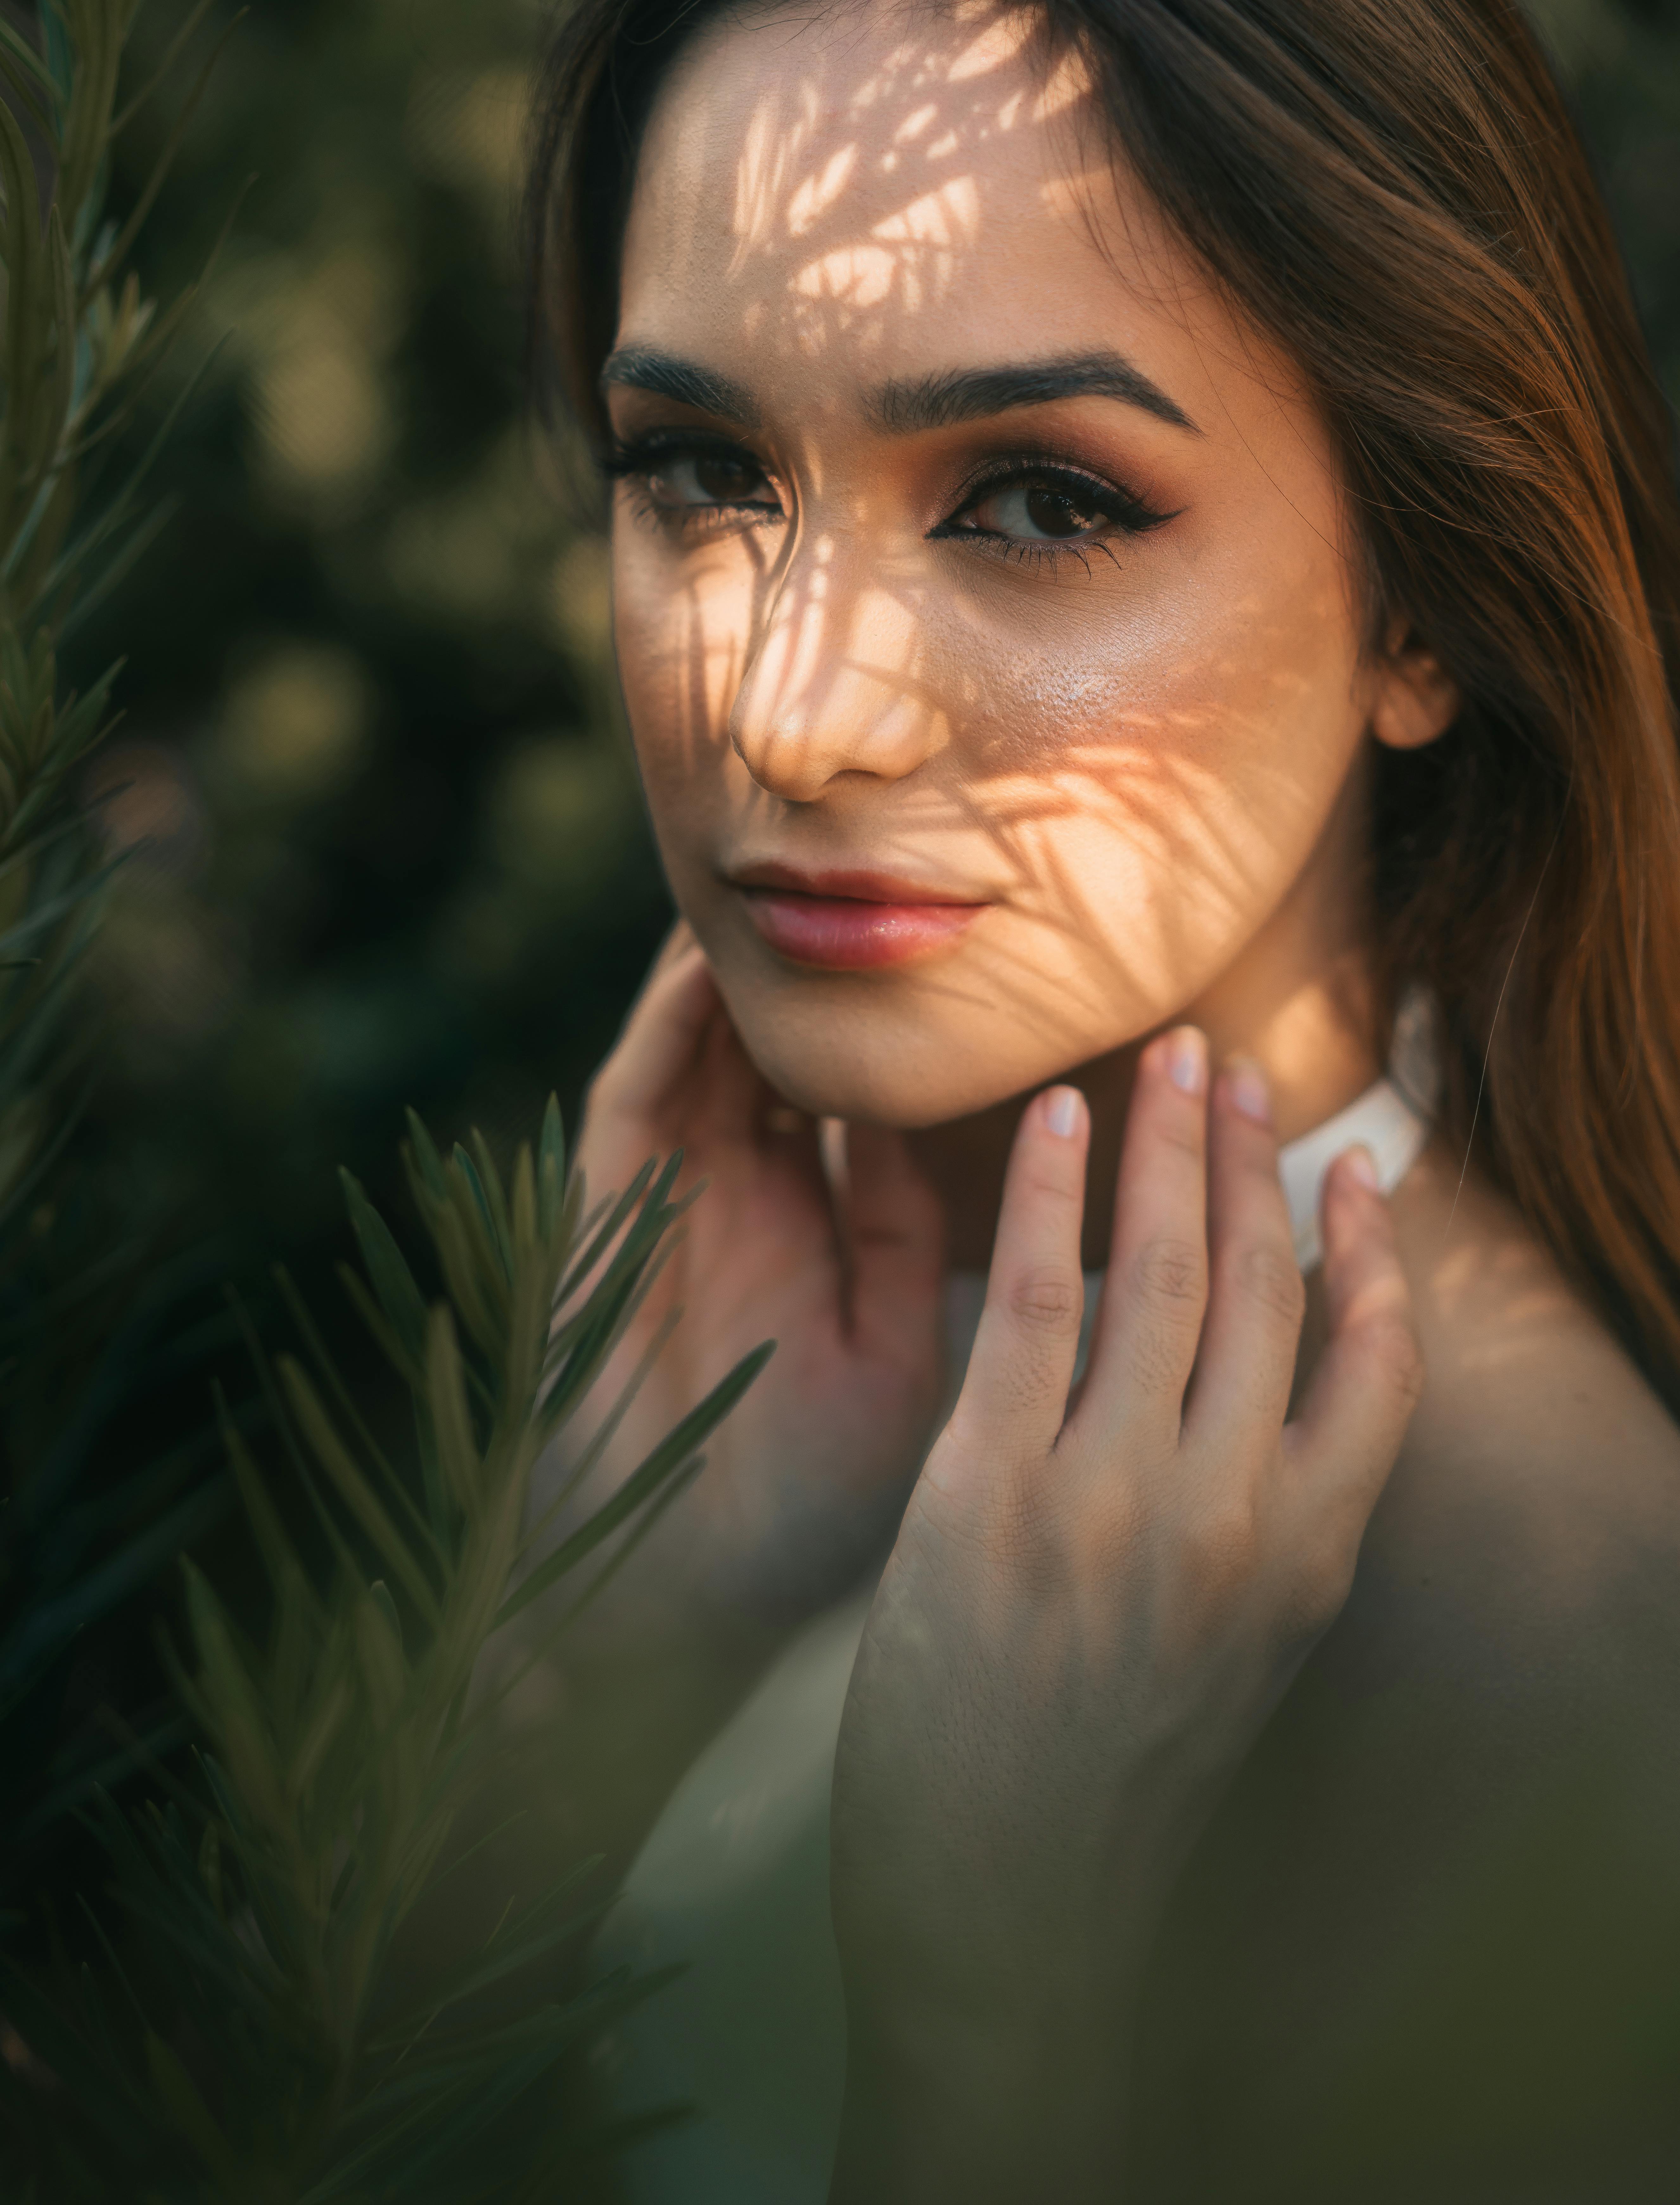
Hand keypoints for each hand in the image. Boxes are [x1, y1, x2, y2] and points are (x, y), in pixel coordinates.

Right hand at [555, 925, 946, 1627]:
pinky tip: (707, 964)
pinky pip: (636, 1095)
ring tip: (787, 880)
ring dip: (736, 972)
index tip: (969, 947)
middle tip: (877, 871)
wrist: (681, 1597)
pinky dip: (668, 1027)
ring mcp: (668, 1198)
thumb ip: (907, 1235)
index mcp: (814, 1229)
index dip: (900, 1026)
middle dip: (815, 970)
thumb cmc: (803, 1498)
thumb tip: (949, 1117)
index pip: (856, 1096)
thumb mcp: (897, 1355)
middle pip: (776, 1049)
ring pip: (701, 1050)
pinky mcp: (606, 1213)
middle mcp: (741, 1197)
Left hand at [828, 1029, 1421, 2199]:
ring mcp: (1112, 1500)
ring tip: (1160, 1062)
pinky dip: (1055, 1197)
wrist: (1006, 1911)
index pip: (1375, 1365)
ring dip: (1162, 1147)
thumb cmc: (1107, 1784)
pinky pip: (1037, 1303)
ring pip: (1159, 1273)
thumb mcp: (1228, 1656)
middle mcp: (1227, 1515)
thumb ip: (1247, 1529)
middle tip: (1229, 1067)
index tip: (1349, 1168)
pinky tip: (1058, 1120)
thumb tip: (1236, 1403)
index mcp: (1304, 1560)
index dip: (1369, 1253)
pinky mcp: (991, 1492)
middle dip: (1246, 1160)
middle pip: (1259, 1290)